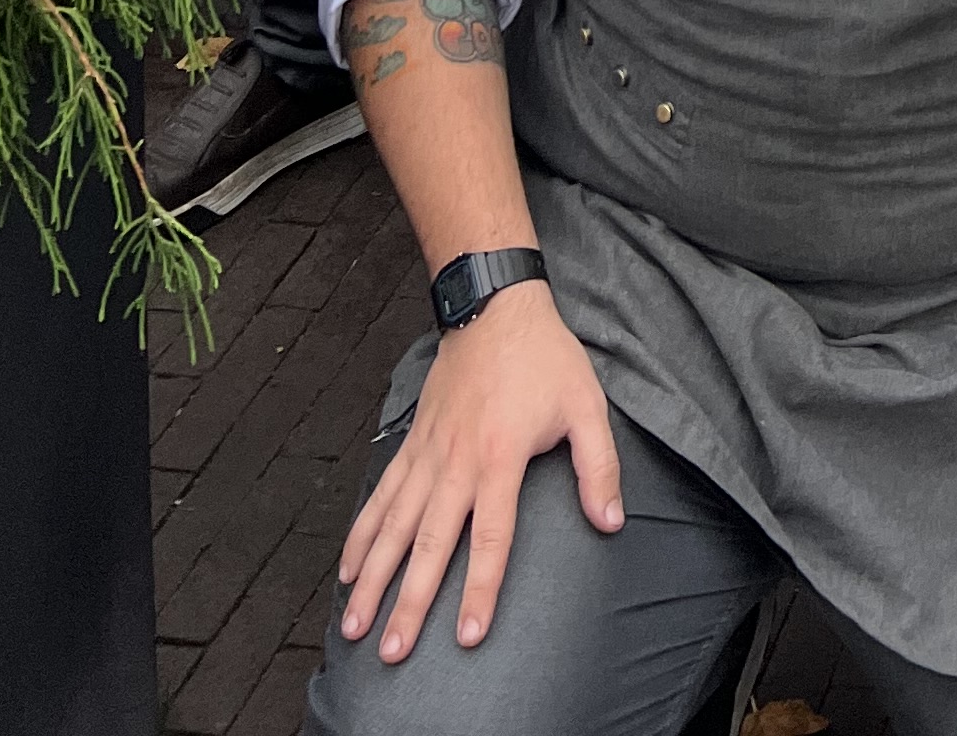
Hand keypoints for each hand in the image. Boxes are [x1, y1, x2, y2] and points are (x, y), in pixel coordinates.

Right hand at [334, 288, 620, 664]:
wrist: (494, 305)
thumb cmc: (544, 357)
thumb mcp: (586, 406)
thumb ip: (599, 467)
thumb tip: (610, 521)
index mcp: (500, 458)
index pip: (491, 537)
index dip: (482, 588)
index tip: (468, 634)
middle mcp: (456, 463)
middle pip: (430, 544)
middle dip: (409, 601)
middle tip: (391, 651)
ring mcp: (428, 454)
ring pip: (394, 527)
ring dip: (372, 577)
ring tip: (354, 624)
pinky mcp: (412, 443)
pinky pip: (382, 496)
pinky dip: (361, 533)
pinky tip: (346, 568)